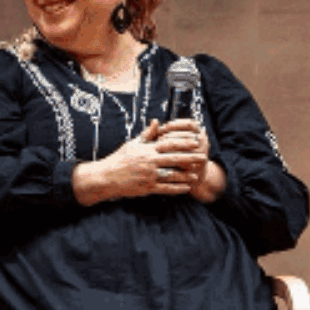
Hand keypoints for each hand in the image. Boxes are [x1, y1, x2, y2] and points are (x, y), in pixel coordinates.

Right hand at [72, 123, 203, 202]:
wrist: (106, 177)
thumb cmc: (119, 159)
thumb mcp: (132, 144)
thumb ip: (147, 134)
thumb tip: (157, 121)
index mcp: (147, 150)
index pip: (169, 144)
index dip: (184, 143)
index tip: (195, 141)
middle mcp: (149, 162)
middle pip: (174, 159)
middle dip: (190, 158)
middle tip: (203, 157)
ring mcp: (148, 176)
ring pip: (172, 175)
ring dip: (186, 175)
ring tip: (197, 175)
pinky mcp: (147, 188)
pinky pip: (165, 188)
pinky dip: (176, 188)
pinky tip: (186, 188)